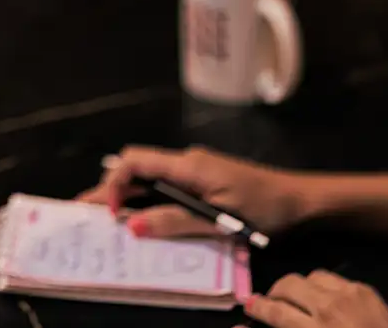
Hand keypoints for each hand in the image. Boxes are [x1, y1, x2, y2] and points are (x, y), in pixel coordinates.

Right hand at [77, 145, 304, 237]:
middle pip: (135, 167)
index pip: (134, 163)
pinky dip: (147, 198)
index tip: (109, 212)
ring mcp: (193, 171)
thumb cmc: (264, 207)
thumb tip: (133, 226)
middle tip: (86, 211)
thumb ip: (175, 221)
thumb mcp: (219, 219)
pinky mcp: (202, 181)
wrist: (302, 201)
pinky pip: (165, 185)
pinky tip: (140, 215)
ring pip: (148, 177)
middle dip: (109, 188)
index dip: (113, 184)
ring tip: (104, 215)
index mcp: (187, 165)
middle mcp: (185, 162)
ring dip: (127, 195)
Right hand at [242, 270, 387, 327]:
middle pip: (288, 285)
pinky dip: (324, 287)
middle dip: (275, 293)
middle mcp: (330, 307)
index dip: (258, 308)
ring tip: (302, 299)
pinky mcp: (365, 289)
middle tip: (273, 302)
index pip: (277, 312)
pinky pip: (334, 278)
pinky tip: (329, 299)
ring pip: (310, 277)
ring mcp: (350, 294)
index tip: (249, 305)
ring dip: (301, 287)